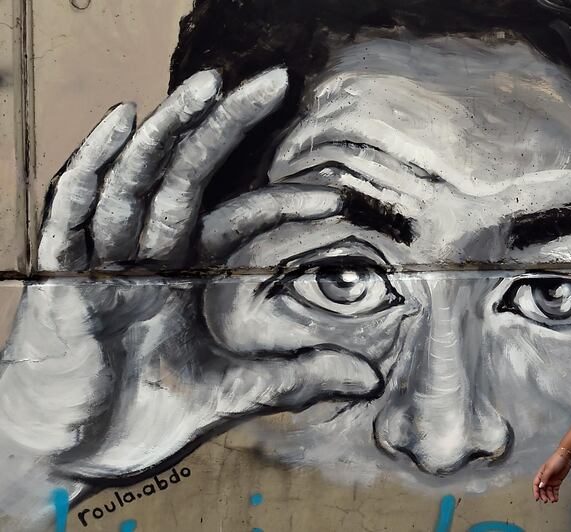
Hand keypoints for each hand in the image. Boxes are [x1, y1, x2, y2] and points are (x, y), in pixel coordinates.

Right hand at [0, 68, 383, 487]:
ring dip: (169, 131)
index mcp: (182, 275)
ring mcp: (99, 261)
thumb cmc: (137, 418)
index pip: (236, 220)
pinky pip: (72, 211)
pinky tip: (122, 120)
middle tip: (275, 81)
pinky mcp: (58, 278)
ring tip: (209, 86)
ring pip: (135, 180)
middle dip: (226, 126)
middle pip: (187, 175)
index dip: (282, 203)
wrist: (63, 458)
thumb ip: (296, 378)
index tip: (337, 200)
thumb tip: (371, 378)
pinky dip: (94, 165)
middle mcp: (144, 255)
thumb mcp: (232, 394)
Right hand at [532, 449, 570, 502]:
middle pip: (542, 489)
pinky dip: (555, 495)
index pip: (536, 484)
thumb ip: (545, 478)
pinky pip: (555, 490)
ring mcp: (551, 481)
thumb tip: (540, 486)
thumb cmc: (556, 460)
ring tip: (553, 500)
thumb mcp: (549, 469)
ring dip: (550, 496)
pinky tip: (556, 499)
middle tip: (546, 500)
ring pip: (549, 491)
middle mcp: (545, 478)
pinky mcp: (557, 482)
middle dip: (543, 495)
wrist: (566, 457)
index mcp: (541, 474)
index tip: (537, 498)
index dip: (535, 491)